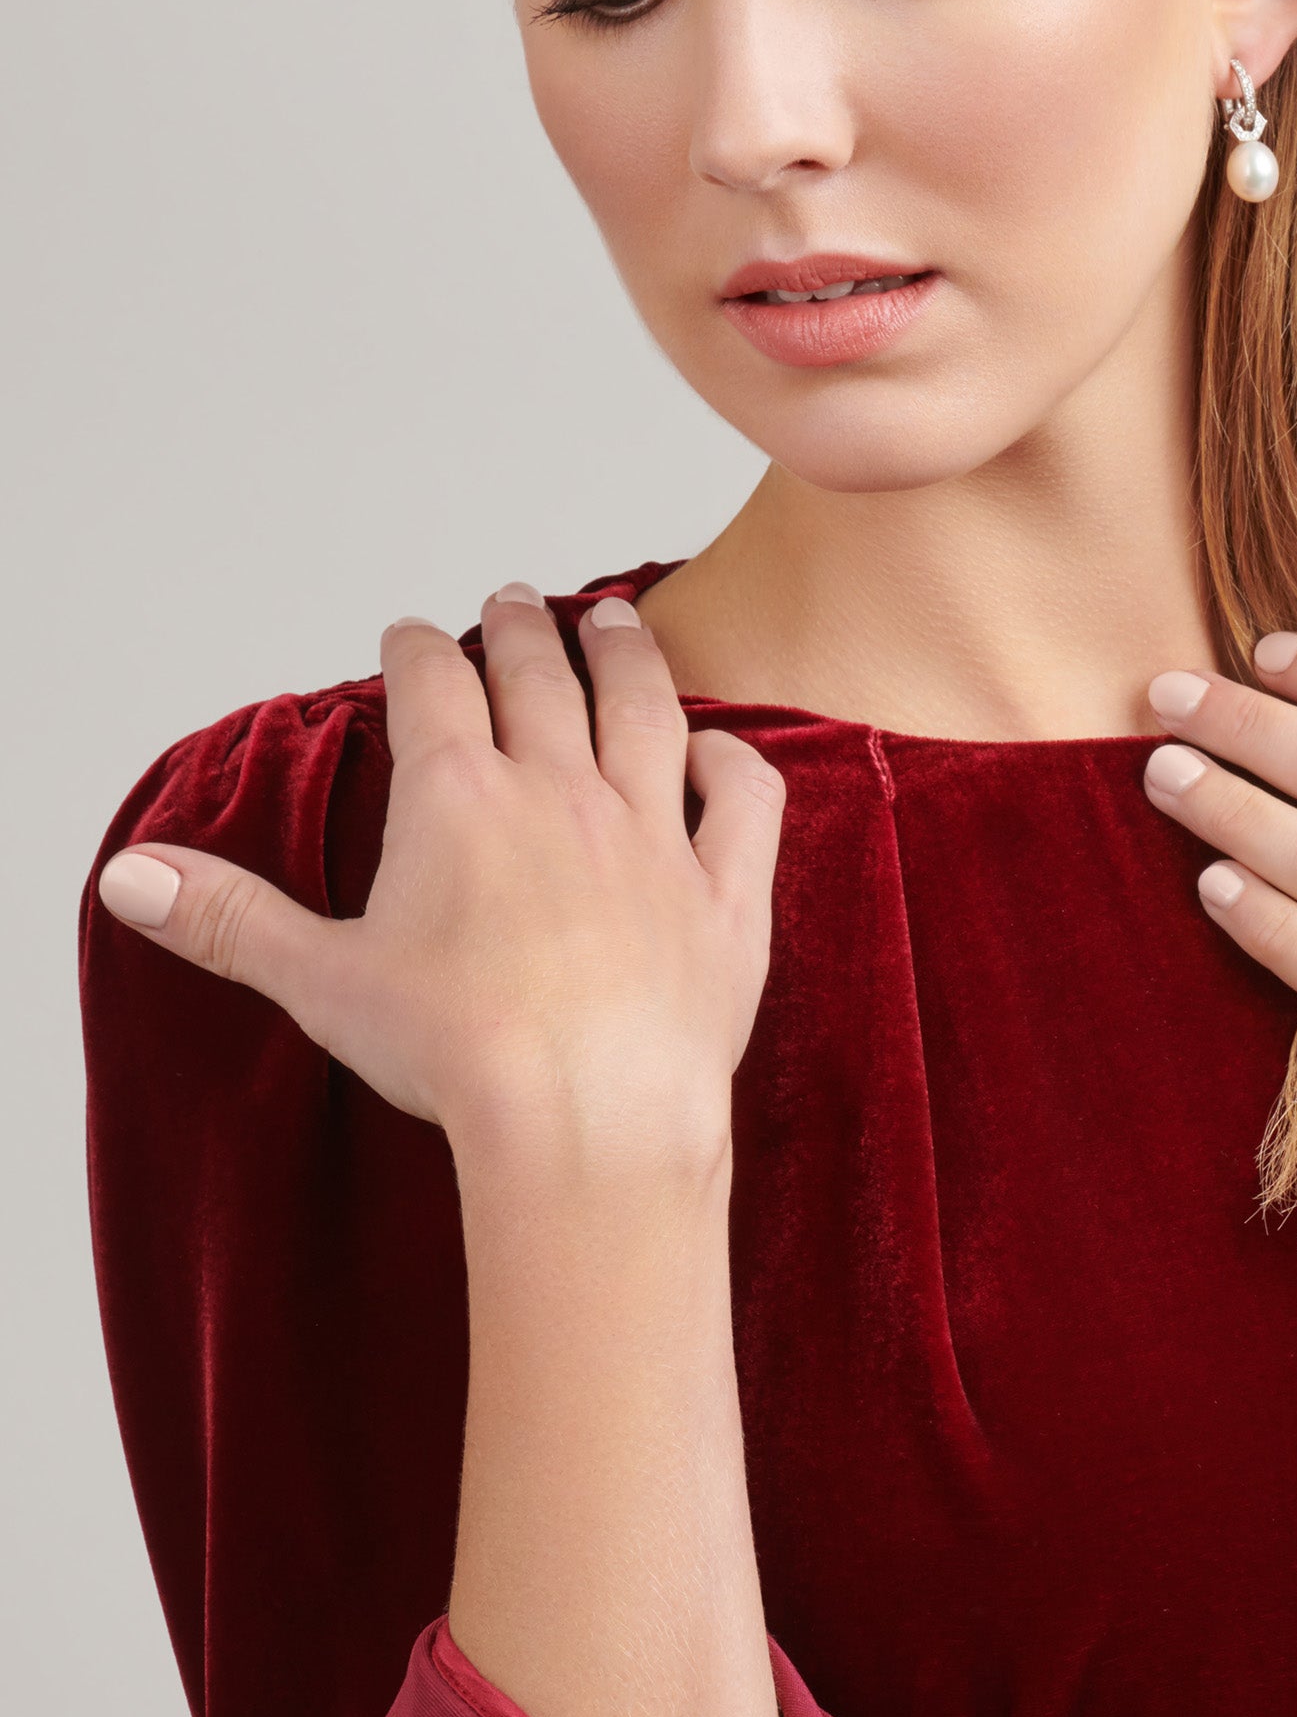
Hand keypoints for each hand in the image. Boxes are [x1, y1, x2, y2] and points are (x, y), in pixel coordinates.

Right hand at [95, 584, 785, 1181]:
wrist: (589, 1119)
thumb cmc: (459, 1056)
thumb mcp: (321, 982)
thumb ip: (228, 917)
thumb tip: (131, 874)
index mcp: (460, 802)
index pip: (431, 687)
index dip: (416, 649)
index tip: (410, 633)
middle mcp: (562, 795)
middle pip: (541, 678)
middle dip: (521, 629)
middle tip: (517, 598)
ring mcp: (655, 837)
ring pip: (645, 712)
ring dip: (627, 656)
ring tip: (615, 620)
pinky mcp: (725, 894)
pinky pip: (745, 802)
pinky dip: (735, 763)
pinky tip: (719, 748)